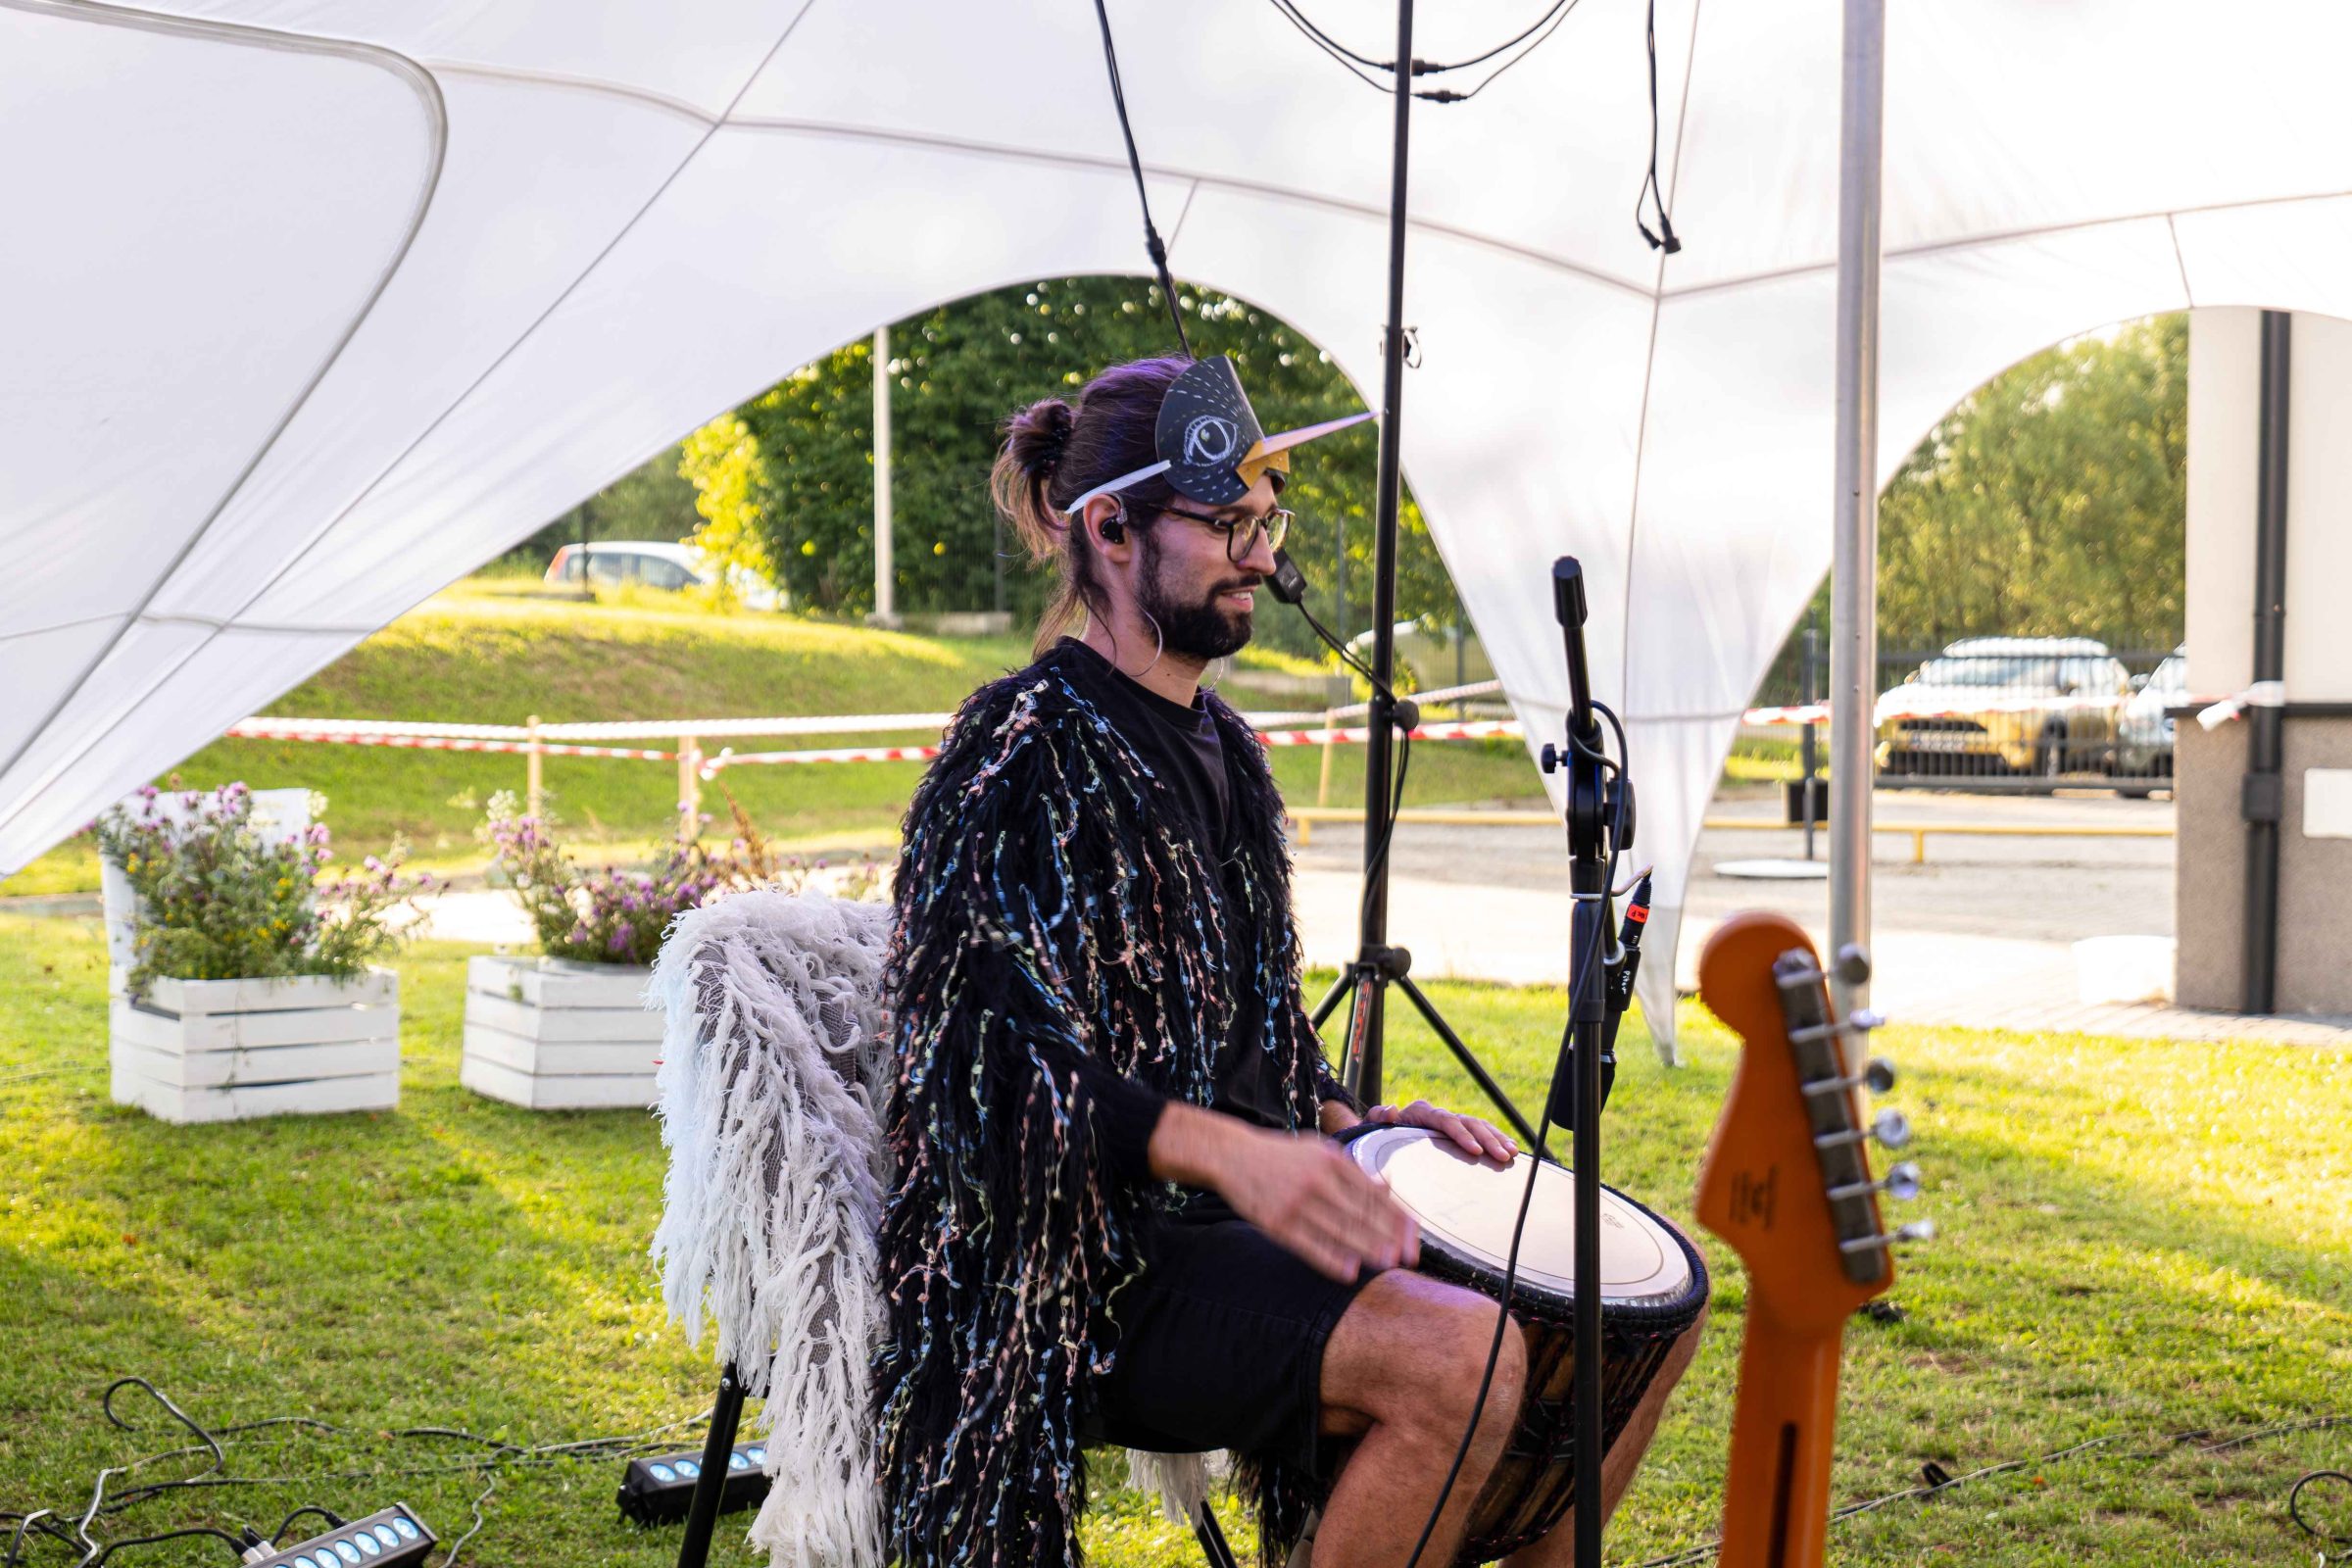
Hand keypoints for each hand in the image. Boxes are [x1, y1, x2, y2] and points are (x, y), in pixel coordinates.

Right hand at [1150, 1104, 1418, 1282]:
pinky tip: (1350, 1271)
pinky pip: (1309, 1246)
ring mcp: (1295, 1204)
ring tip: (1388, 1263)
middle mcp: (1316, 1181)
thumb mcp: (1319, 1150)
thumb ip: (1354, 1169)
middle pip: (1360, 1214)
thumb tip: (1388, 1186)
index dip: (1396, 1216)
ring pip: (1338, 1231)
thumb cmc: (1282, 1155)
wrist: (1232, 1155)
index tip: (1414, 1235)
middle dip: (1388, 1236)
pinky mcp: (1276, 1224)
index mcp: (1331, 1161)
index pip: (1372, 1193)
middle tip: (1410, 1255)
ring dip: (1366, 1249)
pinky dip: (1331, 1260)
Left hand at [1364, 1099, 1517, 1166]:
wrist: (1379, 1137)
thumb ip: (1377, 1118)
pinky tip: (1511, 1150)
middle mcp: (1439, 1115)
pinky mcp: (1456, 1134)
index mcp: (1421, 1111)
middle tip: (1503, 1156)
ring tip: (1512, 1153)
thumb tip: (1392, 1110)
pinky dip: (1496, 1139)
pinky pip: (1480, 1134)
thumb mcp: (1371, 1127)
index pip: (1445, 1119)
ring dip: (1497, 1139)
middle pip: (1468, 1122)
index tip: (1475, 1150)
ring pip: (1479, 1126)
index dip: (1461, 1134)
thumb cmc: (1375, 1135)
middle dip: (1488, 1139)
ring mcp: (1450, 1124)